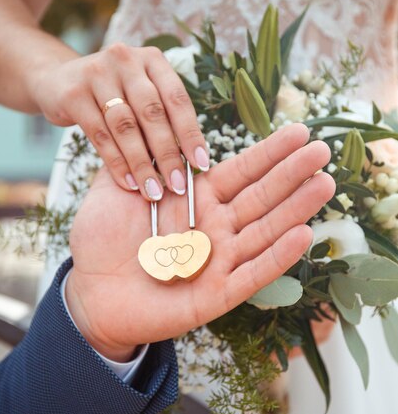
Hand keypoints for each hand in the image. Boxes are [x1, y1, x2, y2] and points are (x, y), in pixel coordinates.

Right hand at [31, 44, 207, 200]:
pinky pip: (99, 134)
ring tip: (153, 190)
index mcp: (151, 60)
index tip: (201, 164)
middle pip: (152, 113)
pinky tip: (128, 182)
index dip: (191, 134)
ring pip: (125, 126)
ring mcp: (97, 73)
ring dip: (142, 163)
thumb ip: (161, 117)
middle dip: (167, 154)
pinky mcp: (73, 93)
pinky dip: (116, 162)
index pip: (177, 99)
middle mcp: (126, 60)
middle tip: (177, 185)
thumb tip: (189, 161)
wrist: (56, 80)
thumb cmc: (110, 95)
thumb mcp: (138, 94)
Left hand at [65, 124, 334, 361]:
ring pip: (264, 231)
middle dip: (292, 173)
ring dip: (295, 209)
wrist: (90, 293)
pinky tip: (302, 236)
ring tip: (324, 184)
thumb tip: (145, 119)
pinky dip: (276, 257)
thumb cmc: (101, 242)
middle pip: (260, 197)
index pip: (239, 172)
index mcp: (195, 200)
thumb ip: (133, 158)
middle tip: (323, 151)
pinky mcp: (217, 294)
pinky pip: (251, 274)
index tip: (299, 131)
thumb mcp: (111, 191)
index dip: (269, 153)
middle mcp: (214, 228)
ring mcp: (219, 261)